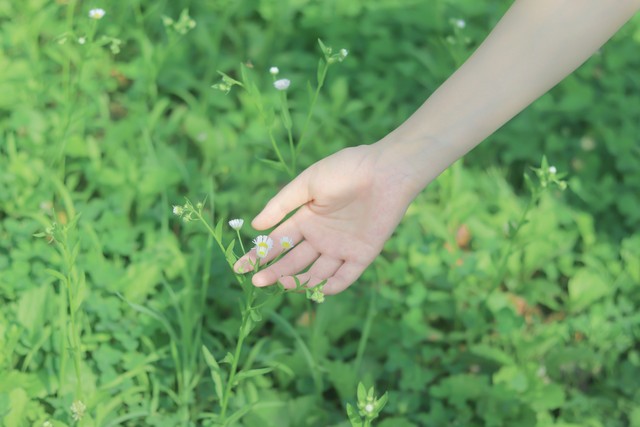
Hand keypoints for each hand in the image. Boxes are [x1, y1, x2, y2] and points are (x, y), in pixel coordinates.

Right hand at [234, 143, 417, 294]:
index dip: (258, 255)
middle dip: (273, 271)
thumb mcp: (308, 183)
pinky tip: (312, 290)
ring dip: (297, 280)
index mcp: (306, 219)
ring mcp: (341, 248)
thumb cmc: (345, 169)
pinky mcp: (362, 255)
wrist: (385, 170)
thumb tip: (255, 225)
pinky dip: (330, 286)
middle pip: (293, 261)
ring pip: (315, 273)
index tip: (239, 267)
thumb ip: (282, 205)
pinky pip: (344, 277)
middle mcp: (321, 237)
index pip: (277, 242)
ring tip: (280, 283)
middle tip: (257, 281)